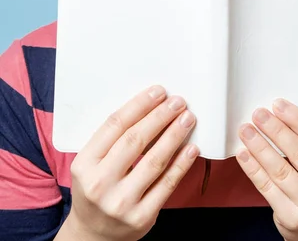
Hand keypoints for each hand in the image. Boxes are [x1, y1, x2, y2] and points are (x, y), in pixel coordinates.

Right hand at [64, 86, 197, 240]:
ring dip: (175, 135)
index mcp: (84, 163)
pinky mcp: (141, 217)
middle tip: (178, 102)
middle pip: (135, 140)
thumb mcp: (91, 163)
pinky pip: (166, 184)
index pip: (115, 125)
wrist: (93, 235)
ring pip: (154, 161)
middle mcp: (100, 183)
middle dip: (160, 116)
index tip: (158, 91)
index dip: (139, 105)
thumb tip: (149, 107)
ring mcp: (121, 202)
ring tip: (188, 119)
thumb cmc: (96, 188)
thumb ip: (112, 140)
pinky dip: (182, 164)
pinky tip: (191, 148)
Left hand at [236, 99, 297, 240]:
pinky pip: (267, 187)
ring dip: (260, 146)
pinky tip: (244, 153)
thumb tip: (283, 116)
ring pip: (280, 170)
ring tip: (247, 130)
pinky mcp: (290, 218)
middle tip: (260, 114)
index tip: (280, 105)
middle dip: (276, 130)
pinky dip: (252, 168)